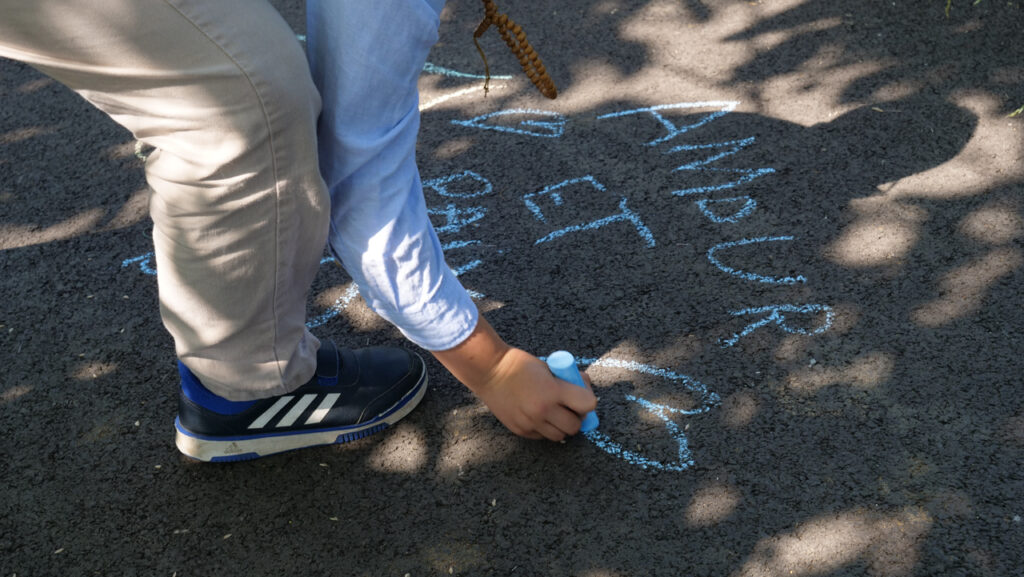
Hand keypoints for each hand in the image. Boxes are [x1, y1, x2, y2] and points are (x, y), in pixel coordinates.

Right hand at [431, 316, 596, 440]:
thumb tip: (585, 387)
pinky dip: (545, 429)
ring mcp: (531, 423)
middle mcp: (543, 410)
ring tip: (556, 413)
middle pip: (575, 426)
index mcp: (553, 391)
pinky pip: (542, 436)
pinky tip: (540, 415)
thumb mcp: (549, 366)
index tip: (583, 396)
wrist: (489, 371)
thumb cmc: (519, 364)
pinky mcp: (520, 430)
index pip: (587, 405)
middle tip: (570, 407)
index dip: (589, 400)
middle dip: (577, 417)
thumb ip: (567, 379)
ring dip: (562, 426)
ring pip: (559, 436)